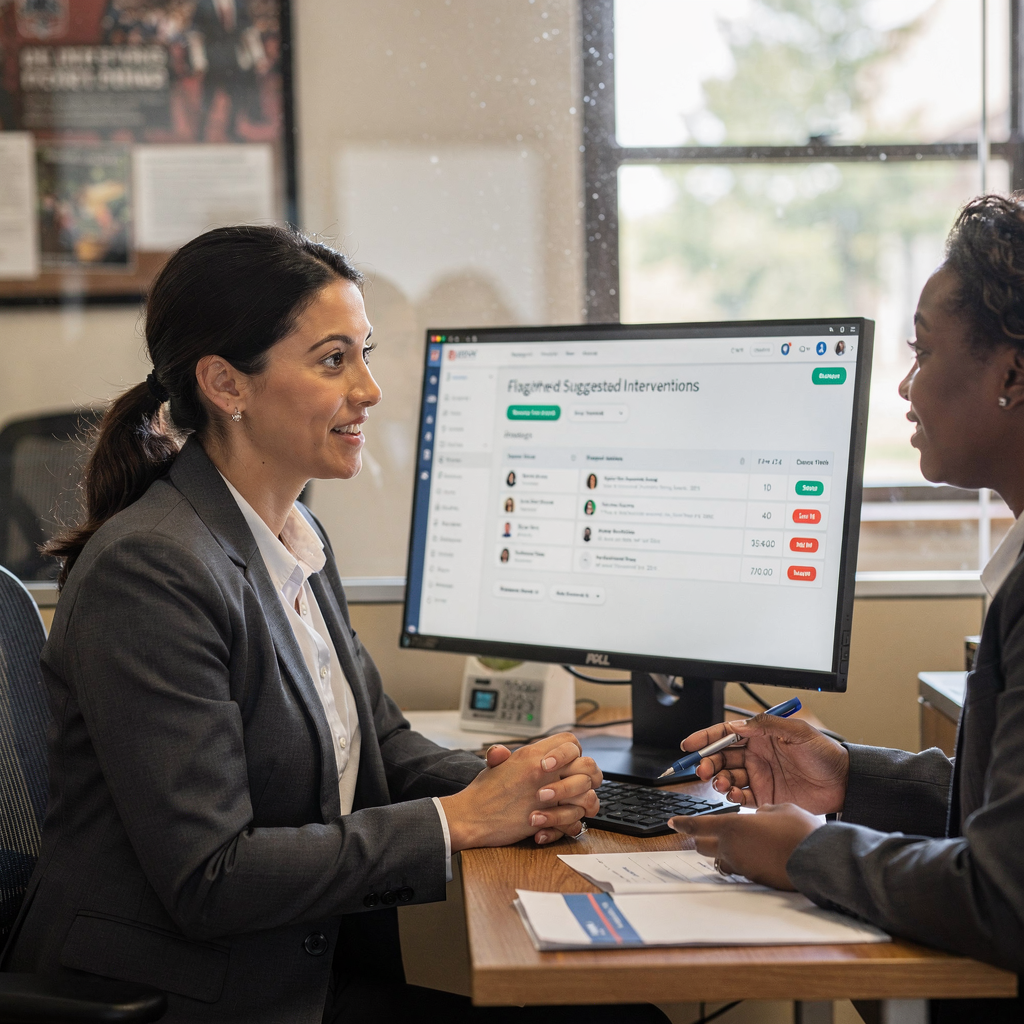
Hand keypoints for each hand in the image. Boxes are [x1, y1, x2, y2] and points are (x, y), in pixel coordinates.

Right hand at [440, 733, 600, 849]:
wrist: (469, 816)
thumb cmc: (482, 792)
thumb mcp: (496, 764)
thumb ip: (509, 756)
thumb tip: (505, 751)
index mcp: (532, 754)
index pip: (571, 741)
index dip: (574, 751)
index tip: (570, 763)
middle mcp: (542, 771)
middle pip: (588, 765)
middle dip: (591, 777)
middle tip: (583, 785)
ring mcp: (546, 795)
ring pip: (587, 795)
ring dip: (585, 803)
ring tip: (576, 806)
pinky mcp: (545, 819)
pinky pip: (574, 820)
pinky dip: (572, 824)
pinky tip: (564, 824)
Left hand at [669, 803, 822, 889]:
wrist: (818, 861)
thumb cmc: (800, 831)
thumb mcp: (780, 809)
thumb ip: (763, 810)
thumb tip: (759, 814)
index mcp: (732, 826)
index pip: (698, 825)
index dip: (683, 823)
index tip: (673, 822)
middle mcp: (731, 848)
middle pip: (702, 845)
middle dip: (700, 837)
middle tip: (703, 832)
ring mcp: (742, 866)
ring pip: (719, 859)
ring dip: (720, 852)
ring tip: (733, 844)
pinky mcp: (754, 879)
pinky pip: (738, 868)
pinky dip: (739, 861)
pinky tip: (754, 855)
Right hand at [681, 714, 849, 814]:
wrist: (845, 782)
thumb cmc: (825, 753)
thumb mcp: (797, 731)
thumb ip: (766, 726)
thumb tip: (736, 726)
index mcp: (761, 736)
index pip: (726, 734)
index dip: (706, 738)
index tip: (689, 744)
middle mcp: (756, 755)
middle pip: (722, 757)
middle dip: (707, 762)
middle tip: (702, 770)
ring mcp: (760, 776)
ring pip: (728, 777)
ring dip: (718, 780)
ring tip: (721, 784)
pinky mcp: (765, 796)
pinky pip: (742, 796)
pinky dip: (733, 796)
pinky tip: (734, 795)